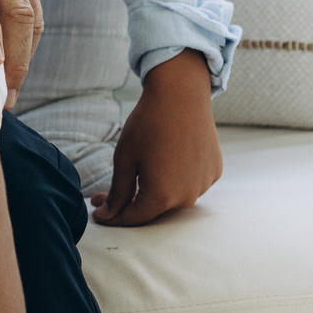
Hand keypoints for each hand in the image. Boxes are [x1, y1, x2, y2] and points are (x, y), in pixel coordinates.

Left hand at [95, 50, 220, 225]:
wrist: (181, 95)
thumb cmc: (148, 125)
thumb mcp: (124, 159)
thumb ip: (118, 192)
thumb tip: (108, 215)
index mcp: (162, 196)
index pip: (135, 218)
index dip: (114, 217)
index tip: (97, 212)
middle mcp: (187, 196)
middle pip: (154, 209)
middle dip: (129, 203)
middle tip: (105, 194)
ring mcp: (204, 184)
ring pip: (173, 196)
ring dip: (154, 189)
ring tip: (138, 171)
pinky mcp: (214, 171)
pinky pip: (190, 183)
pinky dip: (174, 178)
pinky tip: (164, 160)